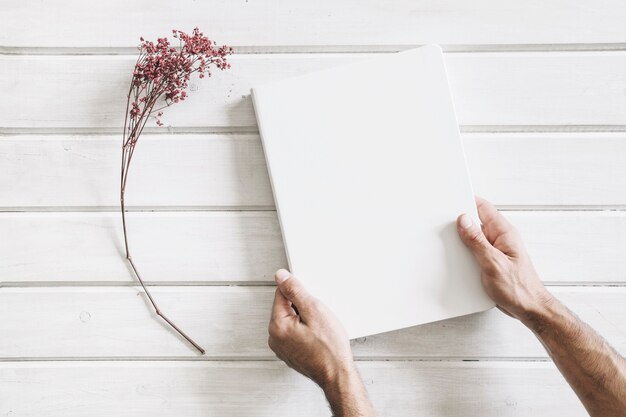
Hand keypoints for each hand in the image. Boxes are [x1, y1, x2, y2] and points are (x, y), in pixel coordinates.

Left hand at [268, 268, 354, 386]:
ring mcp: (281, 347)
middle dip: (302, 307)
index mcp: (277, 325)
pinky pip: (294, 333)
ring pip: (290, 320)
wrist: (337, 375)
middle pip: (285, 307)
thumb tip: (281, 276)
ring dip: (304, 319)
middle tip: (318, 317)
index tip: (311, 299)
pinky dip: (304, 331)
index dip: (298, 292)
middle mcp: (274, 338)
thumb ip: (295, 291)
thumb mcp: (315, 311)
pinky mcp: (290, 353)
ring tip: (319, 329)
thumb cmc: (329, 349)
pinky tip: (317, 337)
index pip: (281, 294)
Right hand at [456, 197, 553, 320]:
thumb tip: (463, 220)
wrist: (529, 310)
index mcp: (505, 233)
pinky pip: (475, 252)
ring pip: (474, 238)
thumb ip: (477, 241)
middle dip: (460, 223)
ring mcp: (497, 250)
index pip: (484, 208)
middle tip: (446, 226)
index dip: (467, 201)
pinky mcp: (492, 262)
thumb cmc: (519, 289)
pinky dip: (466, 254)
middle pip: (477, 222)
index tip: (451, 202)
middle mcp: (501, 239)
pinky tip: (460, 261)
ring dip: (463, 241)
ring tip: (452, 246)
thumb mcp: (493, 263)